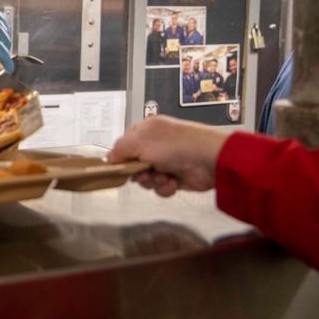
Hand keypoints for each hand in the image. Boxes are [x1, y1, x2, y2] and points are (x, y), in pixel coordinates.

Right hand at [107, 116, 228, 196]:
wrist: (209, 160)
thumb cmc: (175, 145)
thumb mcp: (139, 141)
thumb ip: (118, 149)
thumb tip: (109, 158)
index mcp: (146, 131)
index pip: (124, 146)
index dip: (122, 158)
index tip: (122, 166)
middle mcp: (155, 146)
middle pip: (133, 165)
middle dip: (138, 173)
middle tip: (147, 172)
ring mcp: (165, 162)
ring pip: (145, 179)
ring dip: (152, 181)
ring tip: (164, 177)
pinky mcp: (175, 178)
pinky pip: (159, 188)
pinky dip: (165, 188)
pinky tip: (173, 183)